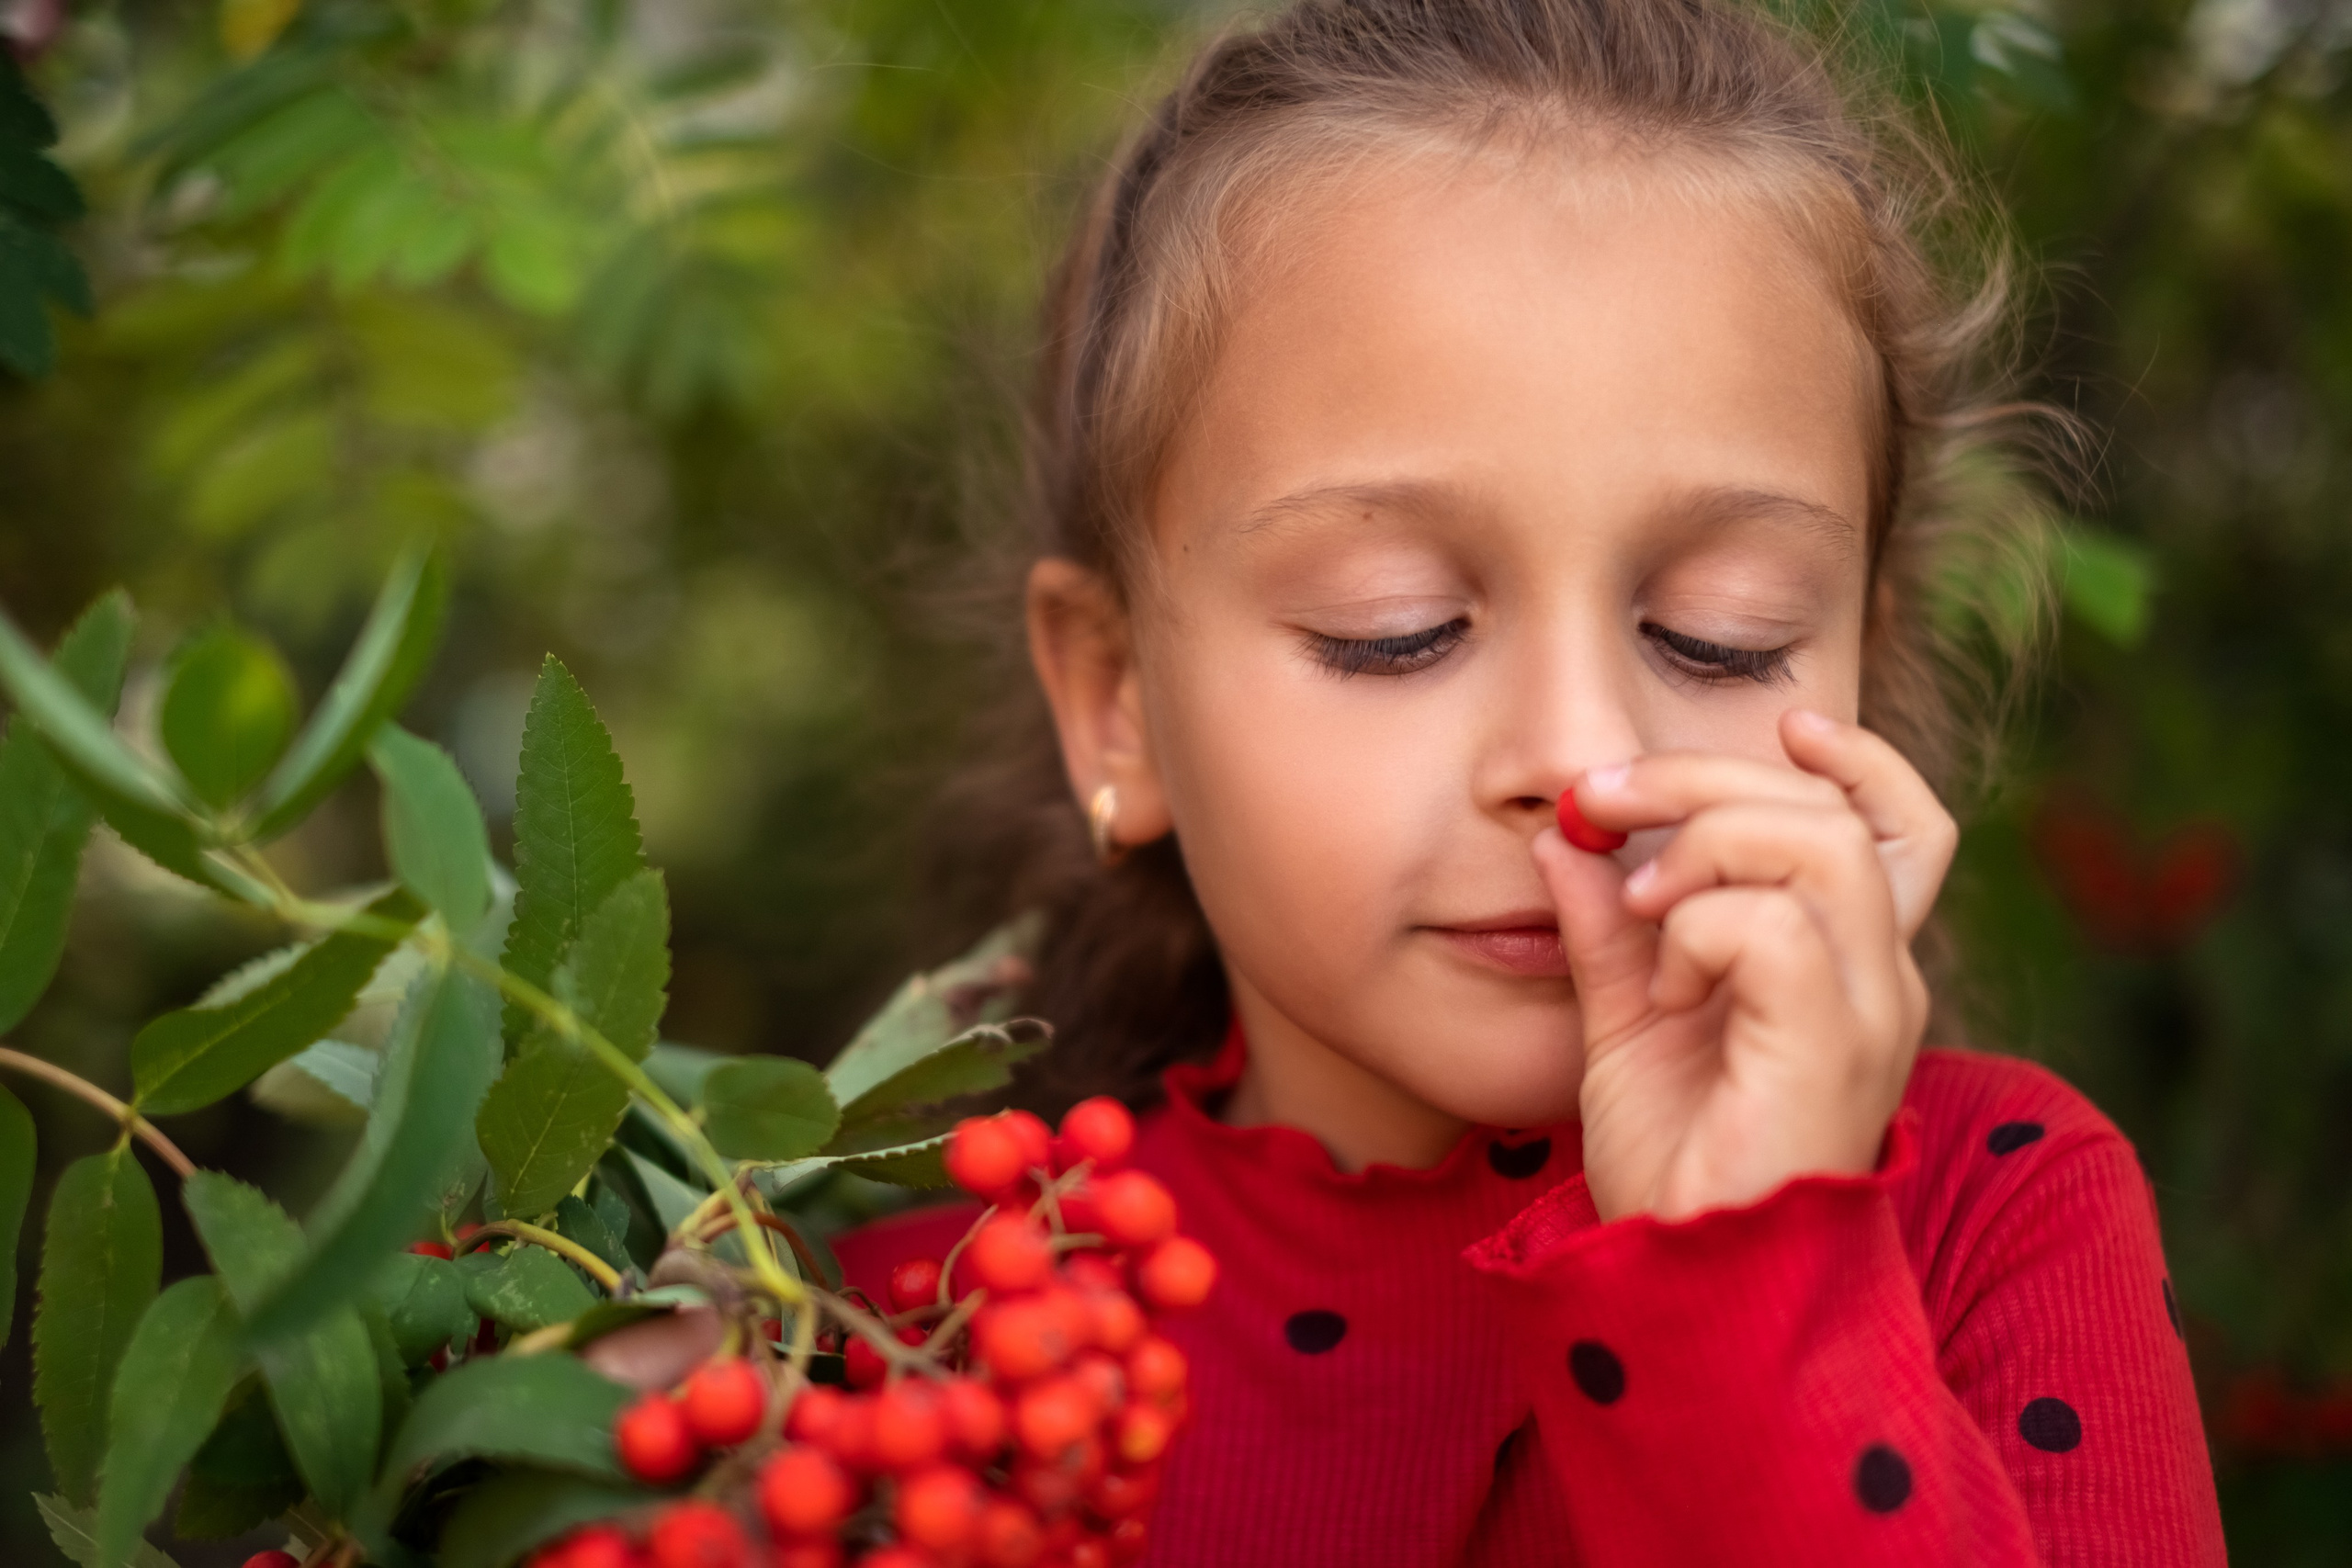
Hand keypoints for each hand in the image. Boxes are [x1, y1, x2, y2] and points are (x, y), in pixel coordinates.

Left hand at [1533, 710, 1955, 1221]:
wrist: (1691, 1284)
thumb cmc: (1676, 1163)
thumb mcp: (1627, 1018)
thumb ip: (1608, 928)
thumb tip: (1566, 837)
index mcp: (1849, 962)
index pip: (1901, 823)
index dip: (1854, 757)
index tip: (1782, 723)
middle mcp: (1883, 977)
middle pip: (1832, 810)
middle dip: (1705, 775)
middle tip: (1603, 798)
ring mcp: (1868, 1012)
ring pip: (1819, 846)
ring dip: (1705, 844)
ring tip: (1641, 903)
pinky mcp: (1830, 1048)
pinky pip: (1776, 927)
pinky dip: (1701, 928)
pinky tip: (1666, 987)